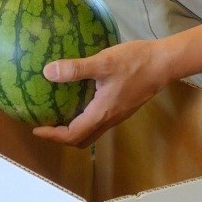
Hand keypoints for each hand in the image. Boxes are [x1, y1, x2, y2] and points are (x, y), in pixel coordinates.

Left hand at [32, 37, 173, 146]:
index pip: (72, 135)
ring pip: (92, 131)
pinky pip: (99, 120)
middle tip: (46, 125)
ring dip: (73, 129)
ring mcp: (118, 114)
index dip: (52, 136)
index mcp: (102, 113)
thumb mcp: (103, 62)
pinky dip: (85, 118)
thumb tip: (47, 72)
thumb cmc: (135, 62)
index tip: (36, 129)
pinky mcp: (123, 106)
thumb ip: (76, 69)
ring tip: (59, 114)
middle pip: (82, 139)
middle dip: (62, 137)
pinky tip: (80, 99)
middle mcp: (109, 119)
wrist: (165, 63)